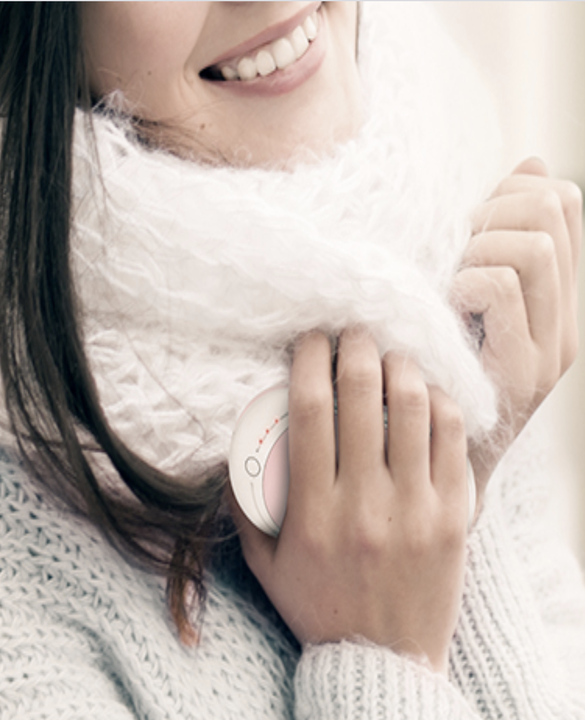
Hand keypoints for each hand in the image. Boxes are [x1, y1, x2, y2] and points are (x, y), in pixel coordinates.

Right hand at [231, 329, 469, 674]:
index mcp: (314, 512)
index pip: (308, 411)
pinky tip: (424, 391)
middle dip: (355, 346)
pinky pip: (453, 438)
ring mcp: (416, 508)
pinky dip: (439, 401)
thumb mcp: (263, 560)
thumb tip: (237, 443)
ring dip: (399, 365)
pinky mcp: (454, 515)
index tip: (308, 339)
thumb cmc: (316, 603)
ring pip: (413, 407)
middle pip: (361, 396)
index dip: (307, 361)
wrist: (382, 659)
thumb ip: (245, 502)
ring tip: (388, 354)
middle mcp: (365, 503)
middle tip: (351, 331)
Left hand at [452, 158, 581, 495]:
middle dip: (490, 214)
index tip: (471, 220)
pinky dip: (465, 284)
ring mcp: (548, 349)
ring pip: (531, 247)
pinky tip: (447, 311)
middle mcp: (566, 320)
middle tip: (455, 255)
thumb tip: (532, 163)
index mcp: (557, 298)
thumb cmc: (436, 370)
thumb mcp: (466, 299)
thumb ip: (495, 241)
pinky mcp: (519, 373)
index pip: (563, 201)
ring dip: (475, 252)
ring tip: (450, 288)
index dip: (513, 188)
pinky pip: (499, 288)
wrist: (434, 460)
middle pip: (548, 211)